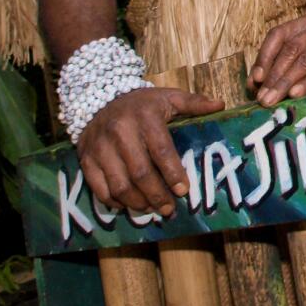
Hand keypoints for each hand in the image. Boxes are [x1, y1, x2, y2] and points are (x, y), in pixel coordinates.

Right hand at [78, 86, 222, 216]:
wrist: (99, 98)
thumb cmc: (141, 104)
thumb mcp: (168, 97)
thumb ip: (193, 102)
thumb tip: (219, 105)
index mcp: (145, 117)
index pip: (161, 150)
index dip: (173, 173)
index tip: (183, 191)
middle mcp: (120, 132)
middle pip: (140, 172)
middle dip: (157, 195)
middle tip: (169, 208)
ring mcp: (100, 147)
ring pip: (119, 185)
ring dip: (137, 202)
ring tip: (151, 209)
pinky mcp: (86, 159)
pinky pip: (99, 188)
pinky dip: (114, 202)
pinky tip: (129, 204)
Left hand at [251, 14, 305, 105]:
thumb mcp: (295, 57)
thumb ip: (274, 67)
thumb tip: (254, 84)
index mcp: (304, 23)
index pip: (278, 34)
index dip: (265, 56)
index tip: (256, 79)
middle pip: (292, 49)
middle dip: (274, 76)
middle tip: (262, 98)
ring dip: (286, 82)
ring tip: (272, 99)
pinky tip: (294, 94)